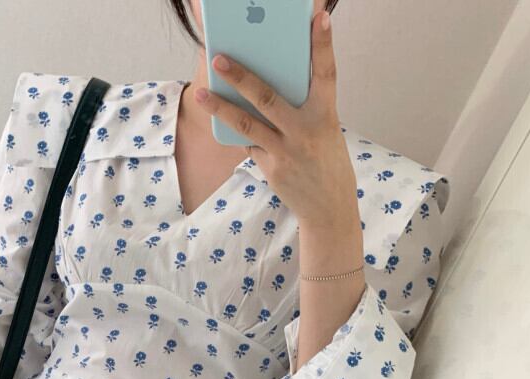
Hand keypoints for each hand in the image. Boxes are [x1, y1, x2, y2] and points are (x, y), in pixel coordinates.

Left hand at [195, 0, 358, 229]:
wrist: (329, 209)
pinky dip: (236, 132)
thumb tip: (268, 85)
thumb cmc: (325, 161)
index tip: (319, 18)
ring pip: (247, 124)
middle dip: (241, 76)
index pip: (326, 73)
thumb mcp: (324, 130)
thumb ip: (303, 108)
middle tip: (218, 57)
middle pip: (268, 97)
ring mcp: (286, 151)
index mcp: (326, 115)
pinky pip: (248, 144)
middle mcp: (306, 131)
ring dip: (220, 107)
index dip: (323, 45)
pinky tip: (221, 120)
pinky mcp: (272, 169)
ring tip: (201, 93)